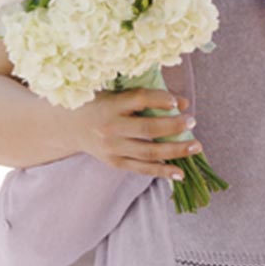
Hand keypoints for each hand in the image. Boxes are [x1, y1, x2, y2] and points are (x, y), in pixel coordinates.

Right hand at [60, 88, 198, 180]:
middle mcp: (111, 127)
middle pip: (148, 129)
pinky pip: (142, 168)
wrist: (68, 126)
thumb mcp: (114, 93)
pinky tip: (180, 172)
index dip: (161, 99)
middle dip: (174, 126)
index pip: (140, 100)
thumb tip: (180, 103)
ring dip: (175, 150)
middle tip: (192, 121)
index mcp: (110, 105)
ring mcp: (113, 148)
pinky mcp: (115, 162)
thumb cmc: (97, 104)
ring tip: (195, 146)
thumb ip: (143, 97)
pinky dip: (162, 171)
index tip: (178, 102)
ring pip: (149, 152)